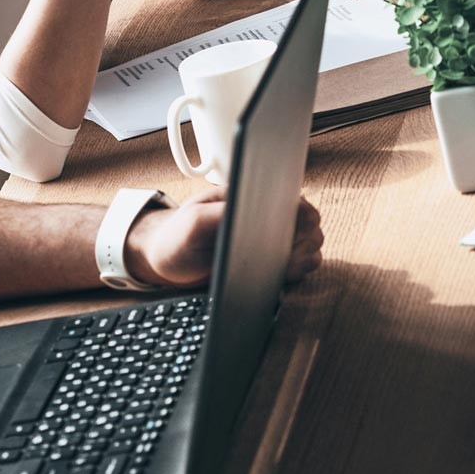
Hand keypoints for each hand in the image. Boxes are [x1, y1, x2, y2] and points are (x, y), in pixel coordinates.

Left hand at [125, 188, 324, 287]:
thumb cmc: (177, 234)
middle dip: (306, 239)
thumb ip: (225, 215)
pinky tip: (281, 275)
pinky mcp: (265, 265)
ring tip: (283, 265)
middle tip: (286, 253)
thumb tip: (260, 214)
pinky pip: (296, 267)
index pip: (295, 200)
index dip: (304, 216)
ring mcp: (268, 241)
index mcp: (253, 198)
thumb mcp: (195, 221)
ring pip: (309, 246)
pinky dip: (297, 272)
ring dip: (304, 256)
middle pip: (310, 225)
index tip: (295, 231)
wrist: (165, 260)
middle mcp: (265, 217)